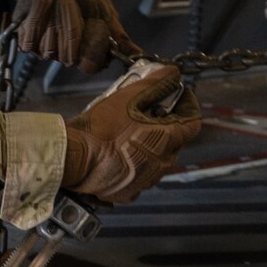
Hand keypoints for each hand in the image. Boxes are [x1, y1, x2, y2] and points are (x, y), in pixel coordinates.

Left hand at [14, 0, 133, 72]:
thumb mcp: (104, 10)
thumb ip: (117, 35)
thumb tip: (138, 54)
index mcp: (90, 51)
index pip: (91, 65)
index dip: (91, 47)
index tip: (93, 22)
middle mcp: (69, 55)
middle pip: (68, 56)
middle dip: (70, 24)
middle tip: (70, 1)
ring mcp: (47, 49)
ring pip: (48, 50)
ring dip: (52, 17)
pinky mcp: (28, 40)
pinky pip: (28, 40)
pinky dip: (36, 16)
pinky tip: (43, 1)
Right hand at [62, 62, 201, 204]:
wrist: (73, 158)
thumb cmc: (102, 127)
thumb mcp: (128, 97)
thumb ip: (155, 83)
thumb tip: (173, 72)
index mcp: (167, 142)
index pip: (193, 123)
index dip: (188, 105)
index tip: (178, 93)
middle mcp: (161, 166)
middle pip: (176, 141)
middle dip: (169, 124)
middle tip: (151, 109)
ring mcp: (145, 182)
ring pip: (158, 160)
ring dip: (152, 144)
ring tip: (132, 131)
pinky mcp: (128, 193)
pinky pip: (140, 176)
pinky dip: (136, 163)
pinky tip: (120, 153)